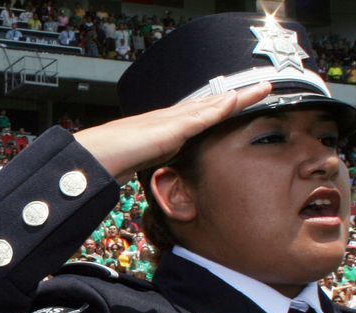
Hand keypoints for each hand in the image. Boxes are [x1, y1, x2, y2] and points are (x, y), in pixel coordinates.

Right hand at [73, 82, 272, 183]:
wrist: (92, 157)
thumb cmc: (108, 163)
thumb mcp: (138, 168)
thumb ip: (152, 167)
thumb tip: (160, 181)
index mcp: (163, 131)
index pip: (199, 117)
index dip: (219, 110)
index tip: (238, 105)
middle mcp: (169, 120)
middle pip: (210, 105)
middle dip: (236, 98)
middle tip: (262, 88)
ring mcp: (170, 121)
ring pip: (212, 105)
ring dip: (238, 97)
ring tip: (263, 88)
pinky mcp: (170, 127)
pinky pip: (201, 116)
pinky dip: (221, 108)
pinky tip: (237, 100)